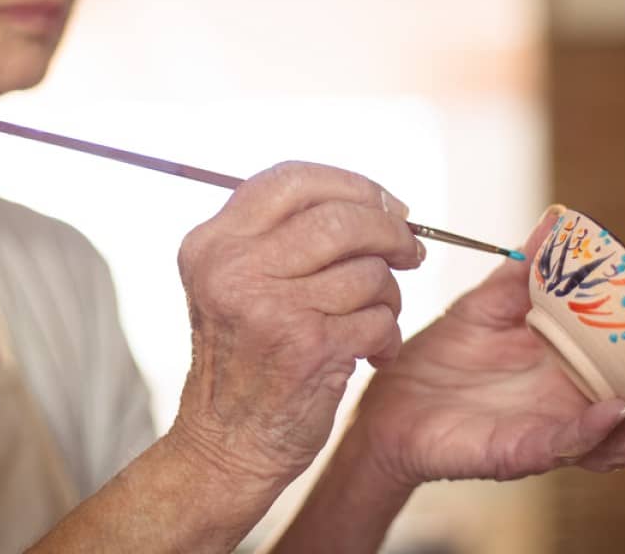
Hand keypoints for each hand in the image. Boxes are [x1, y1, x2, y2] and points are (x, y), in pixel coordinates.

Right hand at [168, 161, 425, 499]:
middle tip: (410, 250)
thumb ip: (279, 234)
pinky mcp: (309, 347)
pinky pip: (379, 317)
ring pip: (369, 270)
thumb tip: (370, 199)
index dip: (351, 185)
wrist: (226, 444)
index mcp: (213, 242)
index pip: (293, 179)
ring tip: (374, 315)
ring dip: (388, 294)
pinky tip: (371, 350)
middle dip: (390, 232)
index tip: (385, 204)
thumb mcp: (233, 281)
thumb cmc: (243, 358)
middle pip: (341, 218)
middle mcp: (234, 268)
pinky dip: (387, 333)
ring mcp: (271, 307)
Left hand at [351, 206, 624, 486]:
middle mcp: (568, 409)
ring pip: (614, 442)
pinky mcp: (514, 452)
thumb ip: (526, 271)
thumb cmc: (442, 357)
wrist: (387, 398)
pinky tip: (614, 413)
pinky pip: (560, 446)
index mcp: (570, 375)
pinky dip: (590, 431)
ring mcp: (546, 434)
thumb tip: (558, 222)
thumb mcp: (489, 305)